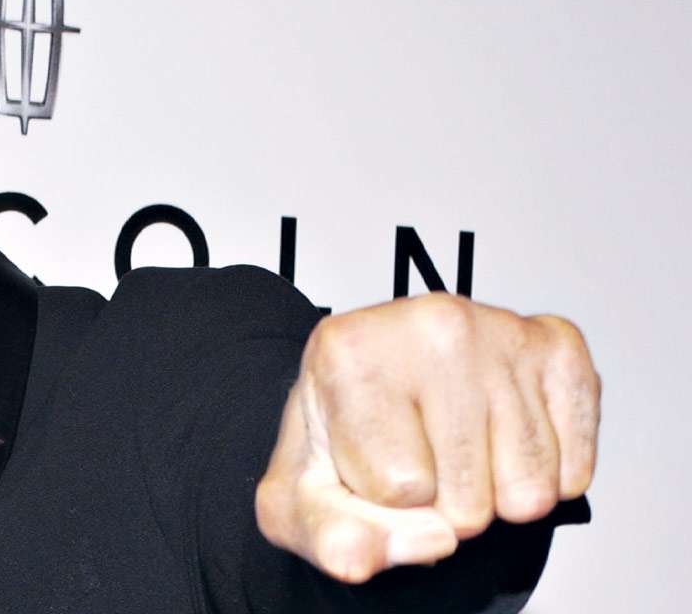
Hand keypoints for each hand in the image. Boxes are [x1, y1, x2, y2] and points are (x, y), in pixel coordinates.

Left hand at [255, 293, 600, 583]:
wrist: (386, 389)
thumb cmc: (344, 436)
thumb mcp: (301, 499)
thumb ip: (327, 536)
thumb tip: (386, 552)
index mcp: (347, 350)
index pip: (400, 488)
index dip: (383, 496)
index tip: (368, 454)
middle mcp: (429, 322)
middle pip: (470, 498)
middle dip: (445, 505)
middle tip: (418, 456)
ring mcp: (501, 329)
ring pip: (530, 492)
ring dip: (497, 495)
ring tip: (457, 449)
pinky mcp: (560, 348)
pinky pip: (574, 470)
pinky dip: (545, 478)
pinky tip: (501, 441)